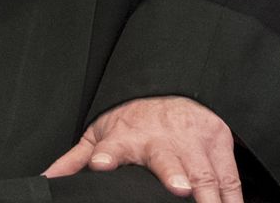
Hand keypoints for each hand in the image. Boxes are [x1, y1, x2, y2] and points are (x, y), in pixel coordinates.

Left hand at [43, 96, 240, 202]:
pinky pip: (230, 177)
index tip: (100, 164)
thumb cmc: (131, 120)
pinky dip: (233, 197)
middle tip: (179, 189)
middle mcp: (160, 138)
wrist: (170, 88)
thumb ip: (76, 159)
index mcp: (126, 137)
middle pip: (166, 159)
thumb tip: (47, 178)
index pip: (112, 145)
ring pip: (204, 171)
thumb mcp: (99, 133)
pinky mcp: (218, 141)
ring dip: (210, 192)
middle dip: (173, 174)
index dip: (106, 155)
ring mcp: (192, 139)